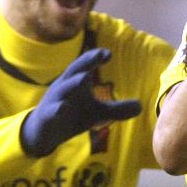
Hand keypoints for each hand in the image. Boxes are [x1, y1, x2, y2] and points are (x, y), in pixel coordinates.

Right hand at [19, 47, 141, 156]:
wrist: (45, 132)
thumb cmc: (72, 115)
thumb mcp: (98, 113)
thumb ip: (117, 109)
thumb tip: (141, 107)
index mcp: (76, 82)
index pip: (86, 66)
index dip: (96, 58)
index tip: (109, 53)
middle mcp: (65, 87)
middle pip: (74, 71)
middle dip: (86, 62)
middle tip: (98, 55)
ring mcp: (54, 100)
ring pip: (62, 89)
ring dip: (72, 83)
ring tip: (83, 78)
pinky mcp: (47, 116)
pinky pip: (52, 111)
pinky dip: (57, 109)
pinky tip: (62, 108)